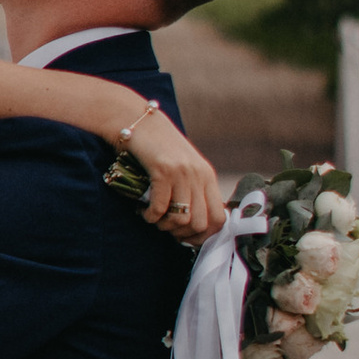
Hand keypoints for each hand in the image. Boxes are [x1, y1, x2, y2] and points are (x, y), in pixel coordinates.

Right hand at [122, 108, 226, 241]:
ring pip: (182, 219)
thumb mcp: (184, 167)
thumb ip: (192, 189)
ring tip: (155, 219)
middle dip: (182, 235)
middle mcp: (199, 175)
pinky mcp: (163, 170)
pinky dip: (150, 216)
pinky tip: (144, 212)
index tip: (187, 237)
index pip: (220, 218)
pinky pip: (160, 208)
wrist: (138, 121)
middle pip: (201, 224)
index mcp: (208, 176)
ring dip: (165, 226)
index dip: (204, 235)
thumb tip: (193, 225)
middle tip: (167, 229)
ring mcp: (182, 172)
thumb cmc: (158, 148)